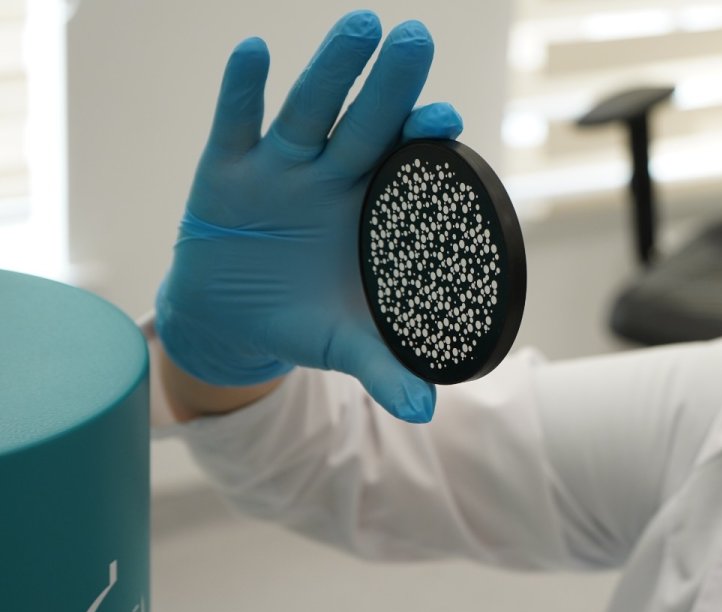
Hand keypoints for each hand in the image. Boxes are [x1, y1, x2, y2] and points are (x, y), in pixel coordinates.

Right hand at [156, 11, 461, 422]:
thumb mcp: (342, 347)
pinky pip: (233, 125)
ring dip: (331, 69)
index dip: (422, 140)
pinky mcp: (224, 174)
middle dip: (389, 82)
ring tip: (360, 25)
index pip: (401, 167)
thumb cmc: (302, 318)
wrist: (232, 319)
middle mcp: (328, 177)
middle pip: (364, 122)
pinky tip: (253, 50)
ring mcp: (277, 170)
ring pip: (307, 110)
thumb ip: (385, 370)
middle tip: (416, 37)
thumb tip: (428, 413)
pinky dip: (240, 90)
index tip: (447, 118)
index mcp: (367, 210)